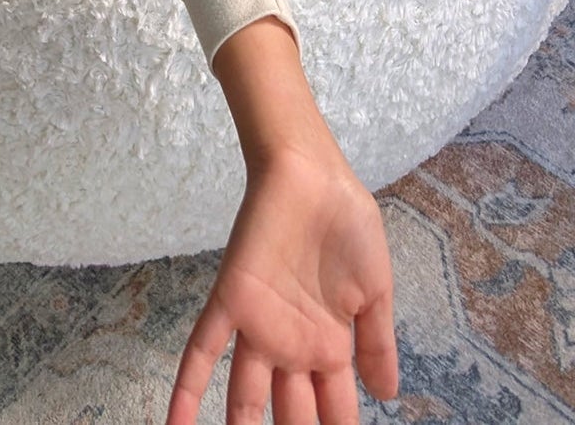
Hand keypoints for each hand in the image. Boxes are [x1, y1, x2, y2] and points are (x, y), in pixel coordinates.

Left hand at [166, 141, 398, 423]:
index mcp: (329, 346)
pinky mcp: (230, 301)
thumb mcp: (375, 288)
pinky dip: (185, 390)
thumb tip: (389, 396)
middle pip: (290, 415)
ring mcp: (258, 327)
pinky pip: (200, 351)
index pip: (335, 411)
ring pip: (243, 397)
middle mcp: (291, 346)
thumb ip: (377, 342)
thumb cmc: (347, 224)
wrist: (313, 174)